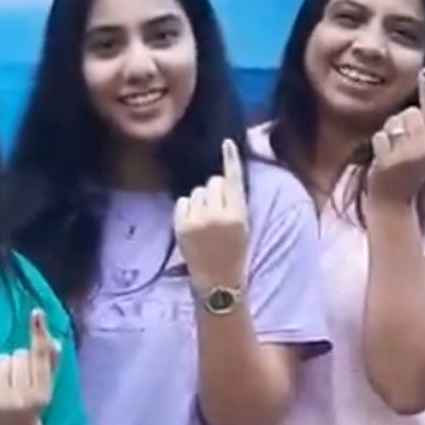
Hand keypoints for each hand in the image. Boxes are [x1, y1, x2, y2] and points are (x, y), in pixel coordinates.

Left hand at [0, 309, 61, 424]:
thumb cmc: (30, 404)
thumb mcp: (45, 387)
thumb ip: (51, 363)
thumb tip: (54, 341)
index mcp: (41, 395)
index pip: (40, 358)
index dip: (39, 334)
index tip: (36, 312)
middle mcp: (21, 399)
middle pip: (20, 355)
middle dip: (20, 362)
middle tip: (19, 380)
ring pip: (2, 359)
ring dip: (4, 366)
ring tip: (6, 384)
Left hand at [174, 139, 249, 291]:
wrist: (217, 281)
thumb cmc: (234, 252)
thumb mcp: (243, 226)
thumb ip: (234, 202)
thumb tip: (221, 178)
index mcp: (237, 215)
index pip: (232, 180)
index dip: (231, 159)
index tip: (227, 142)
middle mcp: (217, 215)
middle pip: (213, 182)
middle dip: (214, 191)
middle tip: (217, 211)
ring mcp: (197, 220)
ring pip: (197, 191)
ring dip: (200, 201)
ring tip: (204, 222)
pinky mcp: (180, 226)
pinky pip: (183, 202)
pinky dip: (187, 210)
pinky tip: (193, 225)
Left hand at [367, 69, 424, 206]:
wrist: (393, 203)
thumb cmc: (406, 174)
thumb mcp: (422, 153)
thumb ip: (422, 131)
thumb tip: (413, 106)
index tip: (424, 72)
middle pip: (409, 112)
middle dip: (400, 121)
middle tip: (399, 142)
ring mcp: (407, 155)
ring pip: (392, 122)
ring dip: (387, 133)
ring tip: (391, 153)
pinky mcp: (390, 161)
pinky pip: (379, 136)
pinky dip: (377, 145)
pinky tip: (382, 160)